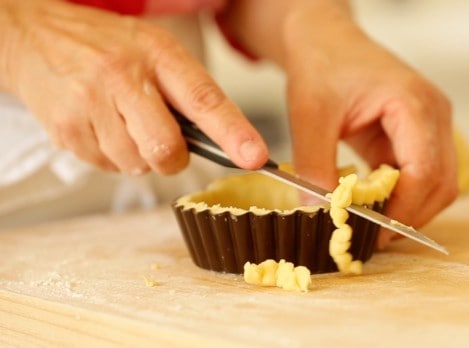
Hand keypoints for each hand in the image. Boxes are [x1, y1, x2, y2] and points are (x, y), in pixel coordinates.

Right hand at [0, 0, 267, 174]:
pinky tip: (100, 125)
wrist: (34, 37)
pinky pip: (106, 167)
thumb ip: (188, 92)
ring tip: (121, 120)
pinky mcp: (66, 129)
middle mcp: (123, 77)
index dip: (233, 132)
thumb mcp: (155, 50)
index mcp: (158, 54)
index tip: (255, 157)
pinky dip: (111, 156)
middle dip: (173, 158)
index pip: (204, 99)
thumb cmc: (106, 46)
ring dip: (138, 155)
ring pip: (136, 165)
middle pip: (166, 149)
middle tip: (163, 139)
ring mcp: (89, 103)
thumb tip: (224, 142)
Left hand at [282, 10, 457, 248]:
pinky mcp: (419, 135)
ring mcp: (432, 125)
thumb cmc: (323, 63)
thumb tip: (319, 213)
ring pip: (437, 185)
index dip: (402, 212)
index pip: (425, 172)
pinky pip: (421, 177)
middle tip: (371, 240)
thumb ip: (314, 164)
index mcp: (413, 103)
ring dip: (408, 211)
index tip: (372, 236)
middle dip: (409, 218)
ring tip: (370, 227)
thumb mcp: (310, 114)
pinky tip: (372, 208)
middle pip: (441, 185)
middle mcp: (434, 114)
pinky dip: (401, 198)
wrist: (327, 40)